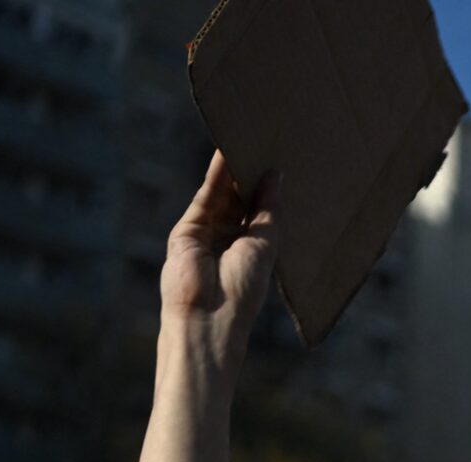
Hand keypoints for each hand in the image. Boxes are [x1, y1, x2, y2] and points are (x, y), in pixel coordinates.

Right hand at [161, 151, 276, 369]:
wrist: (207, 314)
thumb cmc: (243, 289)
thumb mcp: (265, 244)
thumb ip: (270, 210)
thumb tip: (277, 175)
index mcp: (254, 250)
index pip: (262, 212)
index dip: (270, 189)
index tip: (282, 162)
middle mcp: (230, 240)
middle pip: (242, 199)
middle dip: (252, 174)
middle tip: (266, 143)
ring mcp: (208, 233)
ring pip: (223, 194)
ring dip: (234, 169)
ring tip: (248, 138)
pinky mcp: (188, 228)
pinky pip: (206, 195)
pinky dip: (216, 174)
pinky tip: (226, 153)